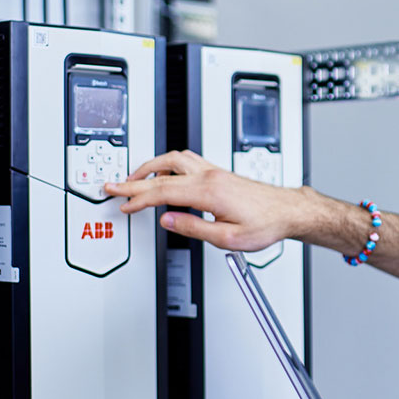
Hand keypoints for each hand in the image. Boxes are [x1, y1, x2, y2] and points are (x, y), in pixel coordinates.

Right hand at [104, 150, 310, 251]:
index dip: (138, 199)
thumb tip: (167, 221)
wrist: (286, 211)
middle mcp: (209, 176)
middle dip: (133, 180)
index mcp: (208, 192)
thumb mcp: (228, 239)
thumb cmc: (265, 224)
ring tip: (133, 179)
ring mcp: (213, 171)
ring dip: (149, 167)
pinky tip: (163, 173)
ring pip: (173, 159)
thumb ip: (194, 229)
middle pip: (161, 173)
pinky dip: (166, 165)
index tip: (122, 204)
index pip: (162, 192)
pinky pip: (185, 161)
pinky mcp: (218, 172)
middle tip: (112, 186)